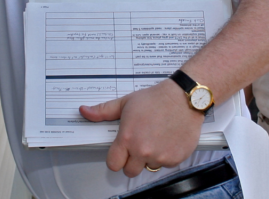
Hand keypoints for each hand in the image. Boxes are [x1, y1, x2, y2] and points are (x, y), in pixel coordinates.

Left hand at [79, 79, 204, 176]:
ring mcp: (159, 156)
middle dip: (132, 161)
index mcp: (127, 138)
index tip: (121, 152)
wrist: (184, 98)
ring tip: (155, 139)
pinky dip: (166, 156)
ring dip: (150, 158)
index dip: (116, 158)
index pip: (113, 164)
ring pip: (149, 167)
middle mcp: (142, 150)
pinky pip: (166, 165)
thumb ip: (103, 111)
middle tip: (139, 145)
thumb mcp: (126, 102)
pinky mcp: (175, 159)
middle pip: (130, 171)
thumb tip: (85, 111)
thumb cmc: (156, 99)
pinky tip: (167, 140)